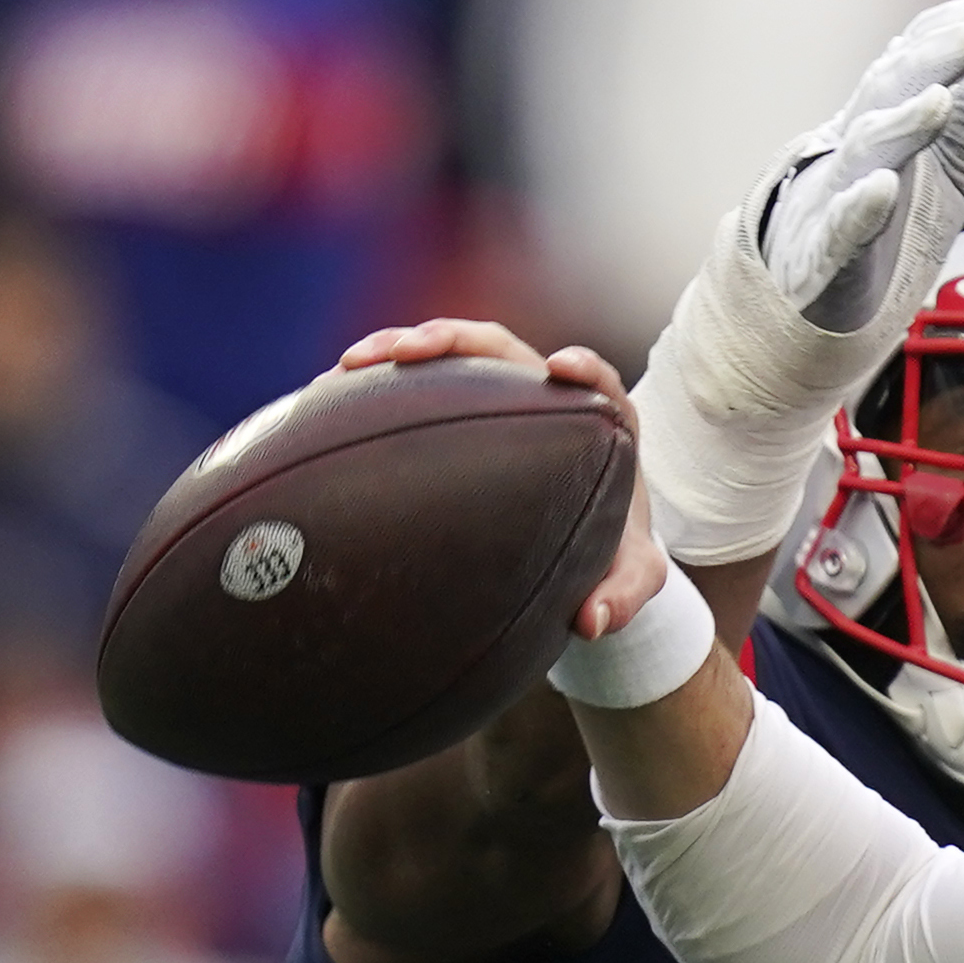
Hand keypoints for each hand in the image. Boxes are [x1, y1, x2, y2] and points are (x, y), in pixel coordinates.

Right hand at [339, 320, 664, 640]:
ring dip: (399, 348)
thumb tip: (592, 622)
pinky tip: (332, 395)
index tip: (561, 367)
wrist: (584, 539)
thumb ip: (624, 593)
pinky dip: (380, 380)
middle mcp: (545, 393)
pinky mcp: (463, 403)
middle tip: (408, 353)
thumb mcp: (631, 576)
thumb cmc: (612, 550)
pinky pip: (420, 381)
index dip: (583, 368)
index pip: (597, 380)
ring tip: (351, 365)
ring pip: (450, 355)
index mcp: (599, 422)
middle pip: (499, 348)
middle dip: (451, 340)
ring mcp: (500, 393)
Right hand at [760, 0, 963, 330]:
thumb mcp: (943, 166)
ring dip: (901, 125)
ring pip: (865, 156)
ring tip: (940, 100)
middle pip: (884, 98)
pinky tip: (882, 188)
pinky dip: (860, 209)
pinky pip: (840, 234)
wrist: (799, 303)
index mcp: (876, 130)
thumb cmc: (879, 228)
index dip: (933, 43)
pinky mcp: (822, 262)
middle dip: (927, 63)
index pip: (901, 75)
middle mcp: (851, 156)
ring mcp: (830, 204)